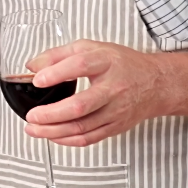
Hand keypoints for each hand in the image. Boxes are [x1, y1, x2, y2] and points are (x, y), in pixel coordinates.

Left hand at [23, 39, 177, 146]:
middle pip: (80, 105)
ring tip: (33, 128)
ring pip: (82, 127)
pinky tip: (53, 136)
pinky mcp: (115, 126)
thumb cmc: (123, 65)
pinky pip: (89, 138)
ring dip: (54, 131)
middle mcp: (113, 88)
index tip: (37, 80)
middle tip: (31, 115)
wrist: (156, 84)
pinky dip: (67, 140)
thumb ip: (58, 54)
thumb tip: (32, 66)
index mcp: (106, 62)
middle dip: (51, 114)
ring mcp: (115, 110)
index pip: (81, 65)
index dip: (57, 73)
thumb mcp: (92, 48)